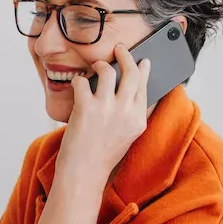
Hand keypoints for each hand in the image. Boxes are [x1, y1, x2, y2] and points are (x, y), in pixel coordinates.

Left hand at [57, 44, 151, 185]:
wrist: (83, 173)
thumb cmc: (101, 156)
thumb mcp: (126, 136)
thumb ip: (131, 114)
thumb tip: (132, 91)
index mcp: (138, 120)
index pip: (145, 87)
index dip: (143, 70)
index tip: (143, 60)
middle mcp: (126, 112)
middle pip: (131, 73)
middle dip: (126, 56)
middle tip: (119, 49)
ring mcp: (106, 108)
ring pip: (107, 71)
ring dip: (100, 65)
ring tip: (95, 66)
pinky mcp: (86, 107)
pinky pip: (82, 82)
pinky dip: (78, 80)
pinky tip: (77, 83)